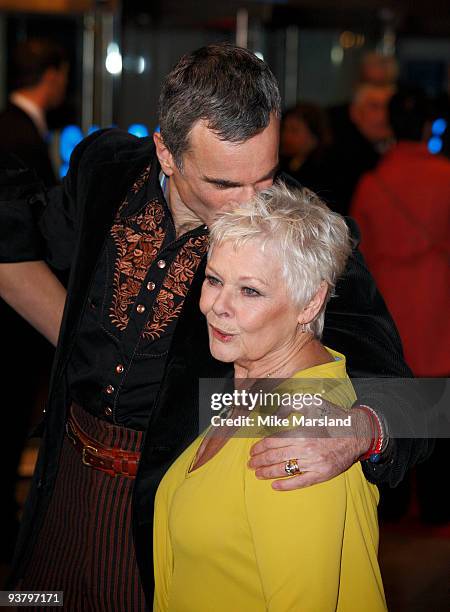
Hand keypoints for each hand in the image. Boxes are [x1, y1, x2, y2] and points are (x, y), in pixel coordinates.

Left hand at [248, 402, 372, 490]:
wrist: (357, 433)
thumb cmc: (332, 417)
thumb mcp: (312, 404)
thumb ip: (291, 405)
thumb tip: (273, 411)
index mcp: (301, 432)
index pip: (272, 442)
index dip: (259, 447)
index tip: (252, 450)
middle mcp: (306, 449)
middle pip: (275, 457)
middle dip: (259, 461)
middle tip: (250, 464)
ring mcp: (314, 463)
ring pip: (285, 470)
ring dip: (267, 473)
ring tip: (258, 474)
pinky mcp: (322, 474)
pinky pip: (300, 482)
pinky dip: (286, 485)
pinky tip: (274, 485)